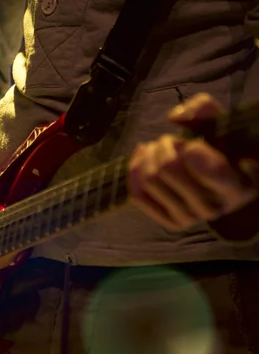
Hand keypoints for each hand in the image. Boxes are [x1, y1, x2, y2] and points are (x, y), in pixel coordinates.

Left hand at [128, 93, 258, 230]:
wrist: (216, 181)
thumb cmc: (221, 149)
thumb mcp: (222, 126)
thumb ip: (205, 110)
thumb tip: (175, 117)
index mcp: (238, 186)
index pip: (211, 171)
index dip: (192, 149)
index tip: (191, 144)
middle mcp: (215, 208)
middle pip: (168, 169)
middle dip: (165, 145)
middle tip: (171, 140)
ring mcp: (191, 219)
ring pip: (150, 179)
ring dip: (150, 155)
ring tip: (159, 148)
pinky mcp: (170, 223)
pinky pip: (138, 195)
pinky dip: (135, 169)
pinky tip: (143, 155)